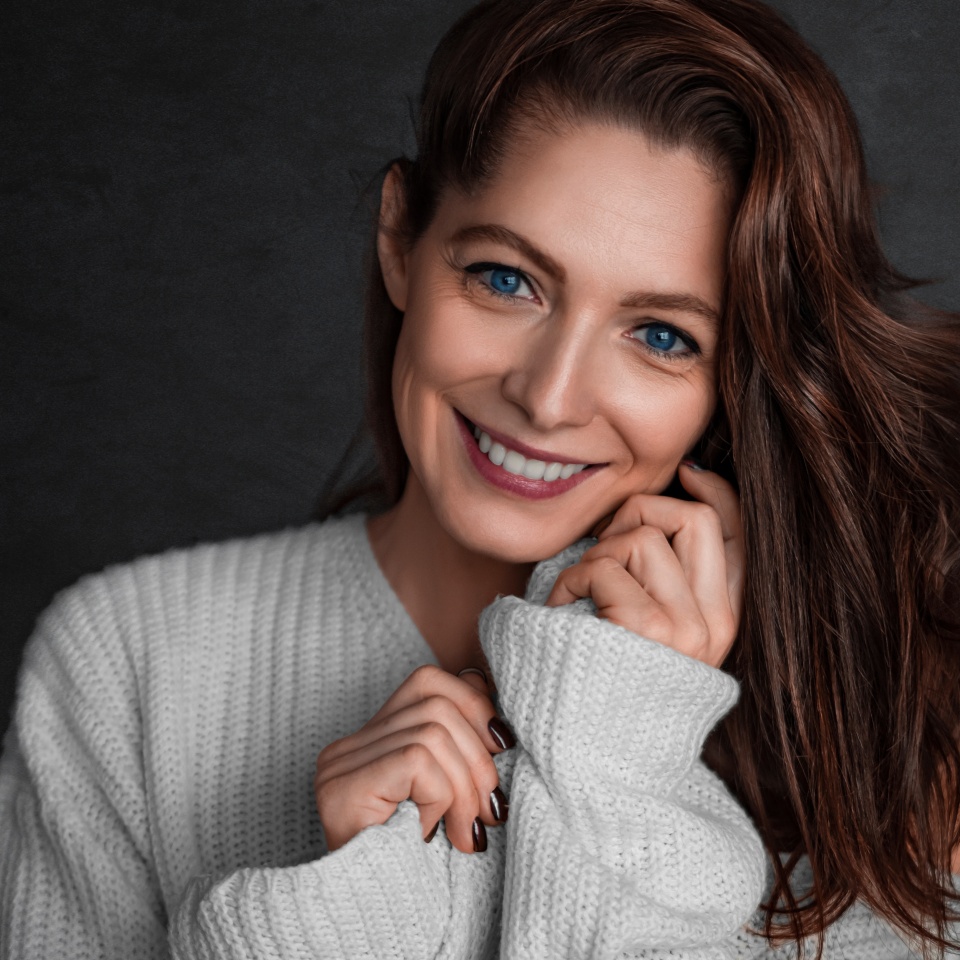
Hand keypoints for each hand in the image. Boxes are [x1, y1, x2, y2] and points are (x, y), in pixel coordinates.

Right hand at [314, 665, 512, 853]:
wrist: (379, 929)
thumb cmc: (420, 867)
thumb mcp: (450, 795)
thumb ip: (460, 746)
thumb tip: (492, 694)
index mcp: (370, 740)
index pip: (429, 682)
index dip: (474, 704)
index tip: (502, 746)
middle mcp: (347, 746)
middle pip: (436, 701)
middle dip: (478, 755)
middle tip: (490, 809)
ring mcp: (339, 764)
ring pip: (433, 732)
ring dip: (465, 786)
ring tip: (466, 831)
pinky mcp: (343, 785)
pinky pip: (418, 760)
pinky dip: (442, 795)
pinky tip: (439, 832)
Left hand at [546, 462, 742, 667]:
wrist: (593, 756)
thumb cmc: (606, 682)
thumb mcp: (653, 629)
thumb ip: (666, 577)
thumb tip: (669, 499)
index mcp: (722, 619)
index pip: (740, 534)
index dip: (716, 490)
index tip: (686, 472)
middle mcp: (715, 623)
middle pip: (694, 517)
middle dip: (641, 512)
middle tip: (606, 544)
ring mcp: (687, 627)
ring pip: (642, 536)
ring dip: (595, 552)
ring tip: (579, 590)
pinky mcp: (648, 628)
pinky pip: (604, 565)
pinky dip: (570, 578)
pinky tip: (561, 608)